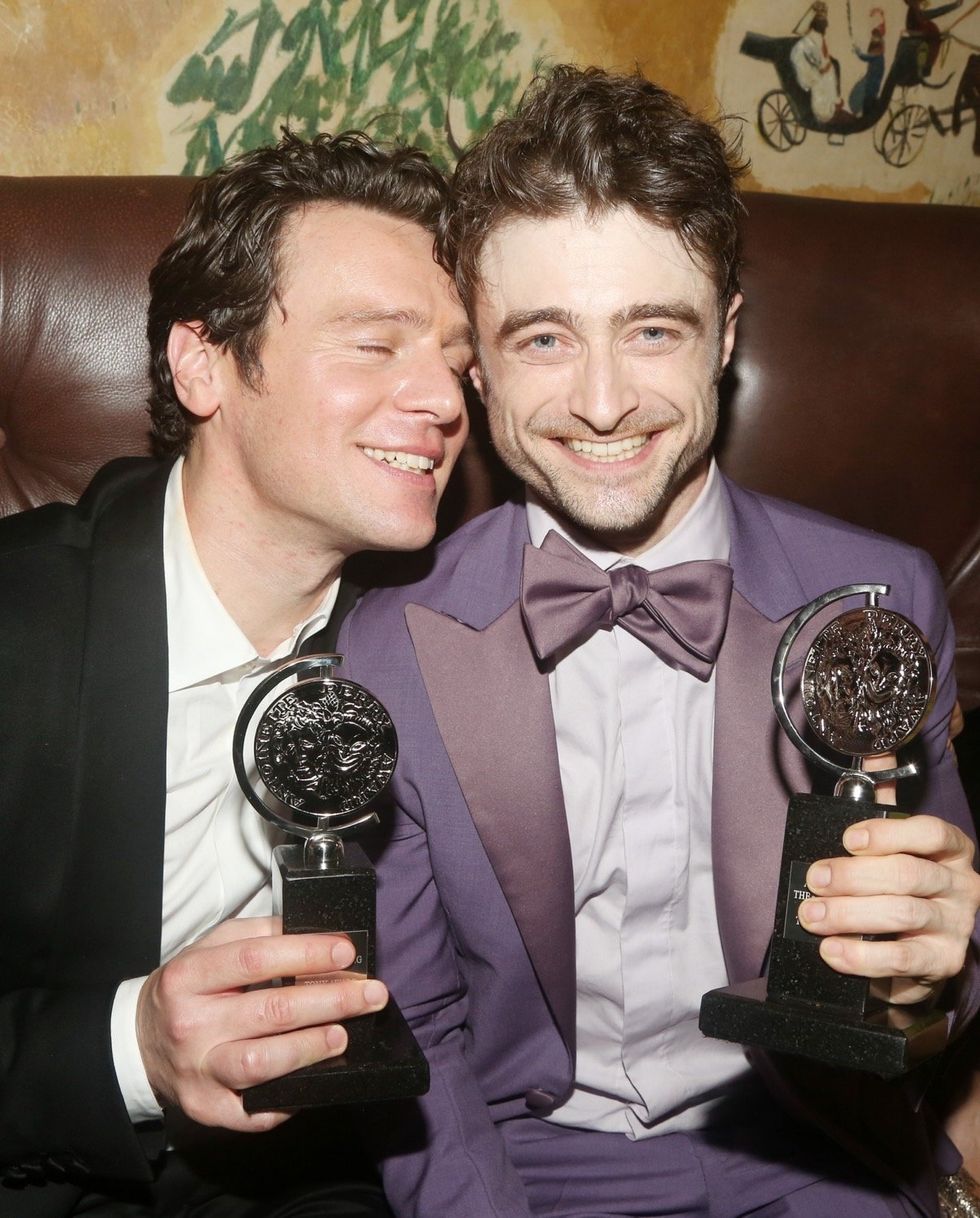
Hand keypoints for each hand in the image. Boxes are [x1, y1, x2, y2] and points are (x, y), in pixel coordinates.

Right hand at [136, 916, 387, 1130]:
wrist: (139, 1043)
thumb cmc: (189, 989)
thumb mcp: (209, 949)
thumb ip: (257, 936)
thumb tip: (317, 937)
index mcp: (189, 976)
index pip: (256, 959)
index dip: (306, 954)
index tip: (346, 953)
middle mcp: (191, 1025)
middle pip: (269, 1011)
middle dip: (329, 1001)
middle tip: (371, 994)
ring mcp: (198, 1072)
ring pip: (262, 1063)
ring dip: (311, 1048)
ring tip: (344, 1034)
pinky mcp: (208, 1109)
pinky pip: (256, 1109)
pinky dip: (291, 1095)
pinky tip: (317, 1075)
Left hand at [798, 777, 979, 1004]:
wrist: (924, 948)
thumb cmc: (903, 883)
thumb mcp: (897, 839)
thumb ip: (882, 797)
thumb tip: (872, 746)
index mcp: (950, 849)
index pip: (931, 832)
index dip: (889, 833)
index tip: (849, 839)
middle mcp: (960, 885)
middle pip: (907, 875)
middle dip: (853, 877)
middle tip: (814, 880)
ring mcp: (954, 926)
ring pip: (902, 915)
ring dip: (849, 915)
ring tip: (812, 917)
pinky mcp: (943, 963)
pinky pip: (902, 960)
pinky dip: (861, 956)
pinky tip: (832, 951)